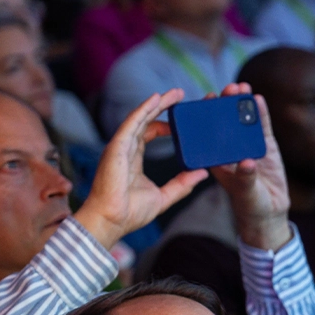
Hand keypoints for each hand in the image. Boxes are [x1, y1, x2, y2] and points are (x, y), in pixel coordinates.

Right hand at [73, 89, 208, 248]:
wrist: (112, 221)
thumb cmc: (130, 212)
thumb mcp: (164, 196)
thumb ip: (182, 184)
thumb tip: (202, 173)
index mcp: (134, 158)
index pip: (150, 132)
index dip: (165, 124)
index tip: (182, 119)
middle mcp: (126, 148)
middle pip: (145, 120)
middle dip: (162, 106)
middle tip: (181, 94)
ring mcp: (120, 146)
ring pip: (139, 118)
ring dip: (156, 103)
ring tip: (174, 93)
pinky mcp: (116, 147)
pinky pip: (131, 124)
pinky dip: (143, 110)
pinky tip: (156, 99)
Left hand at [209, 83, 292, 250]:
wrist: (270, 211)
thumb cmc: (251, 205)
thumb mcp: (246, 193)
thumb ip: (246, 179)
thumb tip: (248, 162)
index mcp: (217, 159)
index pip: (207, 134)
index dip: (204, 116)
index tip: (203, 102)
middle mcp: (230, 149)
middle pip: (224, 122)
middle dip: (224, 104)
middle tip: (226, 89)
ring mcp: (247, 145)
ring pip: (242, 120)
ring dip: (240, 103)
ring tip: (241, 87)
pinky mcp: (265, 145)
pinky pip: (261, 126)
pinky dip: (260, 113)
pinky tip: (257, 99)